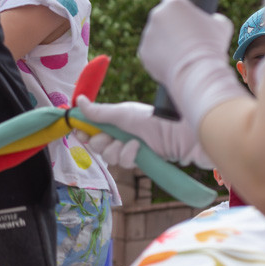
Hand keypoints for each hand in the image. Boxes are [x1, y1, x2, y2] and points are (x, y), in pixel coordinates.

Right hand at [74, 97, 212, 168]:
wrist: (187, 136)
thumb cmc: (158, 120)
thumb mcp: (125, 113)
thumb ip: (100, 112)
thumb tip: (77, 101)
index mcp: (118, 120)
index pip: (93, 128)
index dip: (85, 131)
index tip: (80, 132)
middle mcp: (123, 134)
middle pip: (97, 145)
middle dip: (101, 143)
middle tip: (110, 138)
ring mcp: (132, 149)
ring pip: (109, 157)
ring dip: (117, 151)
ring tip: (133, 143)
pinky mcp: (142, 161)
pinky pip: (124, 164)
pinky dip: (130, 156)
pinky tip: (141, 150)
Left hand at [137, 0, 246, 124]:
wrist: (196, 72)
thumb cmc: (212, 46)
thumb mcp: (222, 26)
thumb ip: (214, 18)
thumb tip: (213, 19)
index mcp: (175, 4)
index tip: (185, 5)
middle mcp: (157, 16)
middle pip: (163, 14)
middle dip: (173, 22)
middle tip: (188, 34)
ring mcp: (147, 34)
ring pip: (157, 33)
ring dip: (166, 39)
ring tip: (183, 51)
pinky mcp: (143, 52)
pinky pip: (152, 50)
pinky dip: (160, 54)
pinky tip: (174, 61)